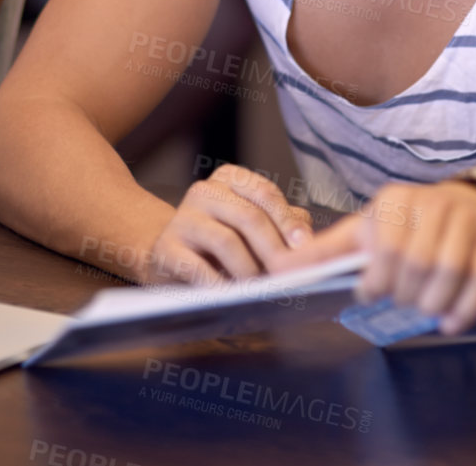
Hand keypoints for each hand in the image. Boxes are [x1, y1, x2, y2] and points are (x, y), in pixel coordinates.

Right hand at [143, 164, 313, 284]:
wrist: (168, 257)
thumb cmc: (221, 241)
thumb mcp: (251, 226)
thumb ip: (282, 225)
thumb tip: (309, 243)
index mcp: (230, 179)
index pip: (265, 193)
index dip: (287, 221)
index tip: (305, 247)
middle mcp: (205, 191)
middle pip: (249, 217)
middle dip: (273, 251)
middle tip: (288, 276)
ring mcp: (183, 218)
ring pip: (227, 241)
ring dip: (249, 271)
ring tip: (261, 290)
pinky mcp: (166, 248)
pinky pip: (198, 268)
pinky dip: (219, 285)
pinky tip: (232, 297)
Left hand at [283, 181, 475, 334]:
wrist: (468, 205)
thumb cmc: (409, 225)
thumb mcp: (365, 231)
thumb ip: (325, 252)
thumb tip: (276, 270)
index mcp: (395, 201)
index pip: (384, 248)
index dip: (377, 282)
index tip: (371, 295)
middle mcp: (432, 203)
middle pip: (417, 264)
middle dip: (406, 296)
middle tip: (402, 305)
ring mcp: (466, 219)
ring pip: (449, 272)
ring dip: (434, 304)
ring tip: (425, 313)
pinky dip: (464, 308)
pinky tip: (450, 322)